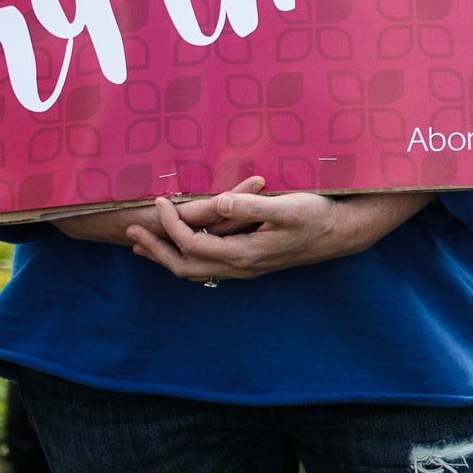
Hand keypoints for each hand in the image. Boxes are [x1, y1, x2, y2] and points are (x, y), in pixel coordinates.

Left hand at [124, 179, 426, 283]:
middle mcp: (241, 267)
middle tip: (131, 232)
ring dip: (167, 257)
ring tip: (143, 246)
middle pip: (185, 266)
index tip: (159, 201)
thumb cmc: (317, 214)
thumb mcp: (286, 205)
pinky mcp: (251, 264)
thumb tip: (216, 202)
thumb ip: (249, 205)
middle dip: (156, 249)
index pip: (192, 242)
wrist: (342, 233)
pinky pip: (208, 269)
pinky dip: (186, 259)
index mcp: (243, 253)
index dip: (170, 223)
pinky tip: (183, 248)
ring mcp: (246, 270)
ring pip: (195, 271)